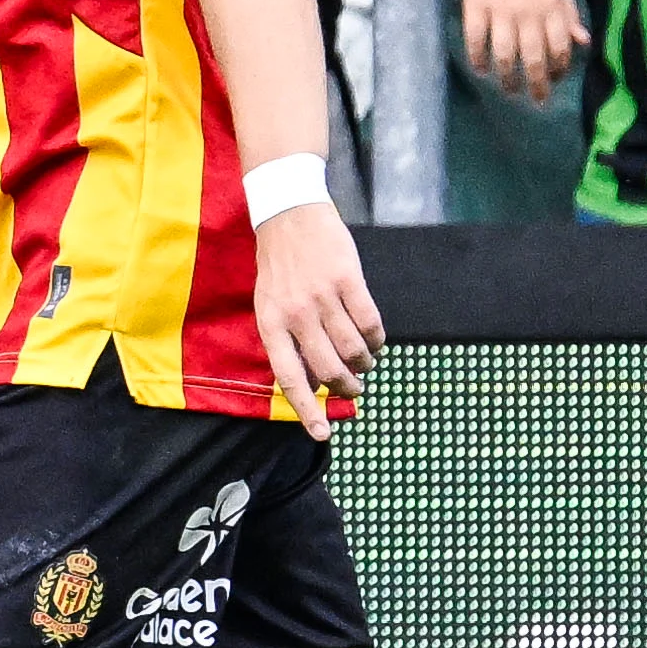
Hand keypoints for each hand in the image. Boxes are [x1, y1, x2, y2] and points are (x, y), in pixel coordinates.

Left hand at [252, 196, 385, 441]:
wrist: (288, 212)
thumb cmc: (279, 265)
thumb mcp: (269, 303)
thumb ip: (287, 341)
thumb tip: (313, 383)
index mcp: (271, 323)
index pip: (289, 377)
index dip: (306, 410)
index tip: (322, 435)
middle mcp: (296, 313)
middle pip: (329, 368)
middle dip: (346, 387)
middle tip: (354, 388)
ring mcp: (322, 296)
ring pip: (354, 349)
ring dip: (364, 363)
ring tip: (365, 361)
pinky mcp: (347, 279)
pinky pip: (370, 323)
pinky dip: (377, 339)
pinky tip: (374, 339)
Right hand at [457, 0, 589, 100]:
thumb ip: (569, 13)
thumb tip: (584, 41)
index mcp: (552, 6)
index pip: (560, 46)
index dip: (559, 68)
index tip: (554, 80)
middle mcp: (529, 11)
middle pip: (534, 56)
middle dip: (536, 83)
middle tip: (536, 100)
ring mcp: (500, 9)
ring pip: (505, 52)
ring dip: (507, 76)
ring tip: (508, 89)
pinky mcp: (475, 3)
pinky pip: (475, 37)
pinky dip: (478, 56)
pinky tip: (481, 68)